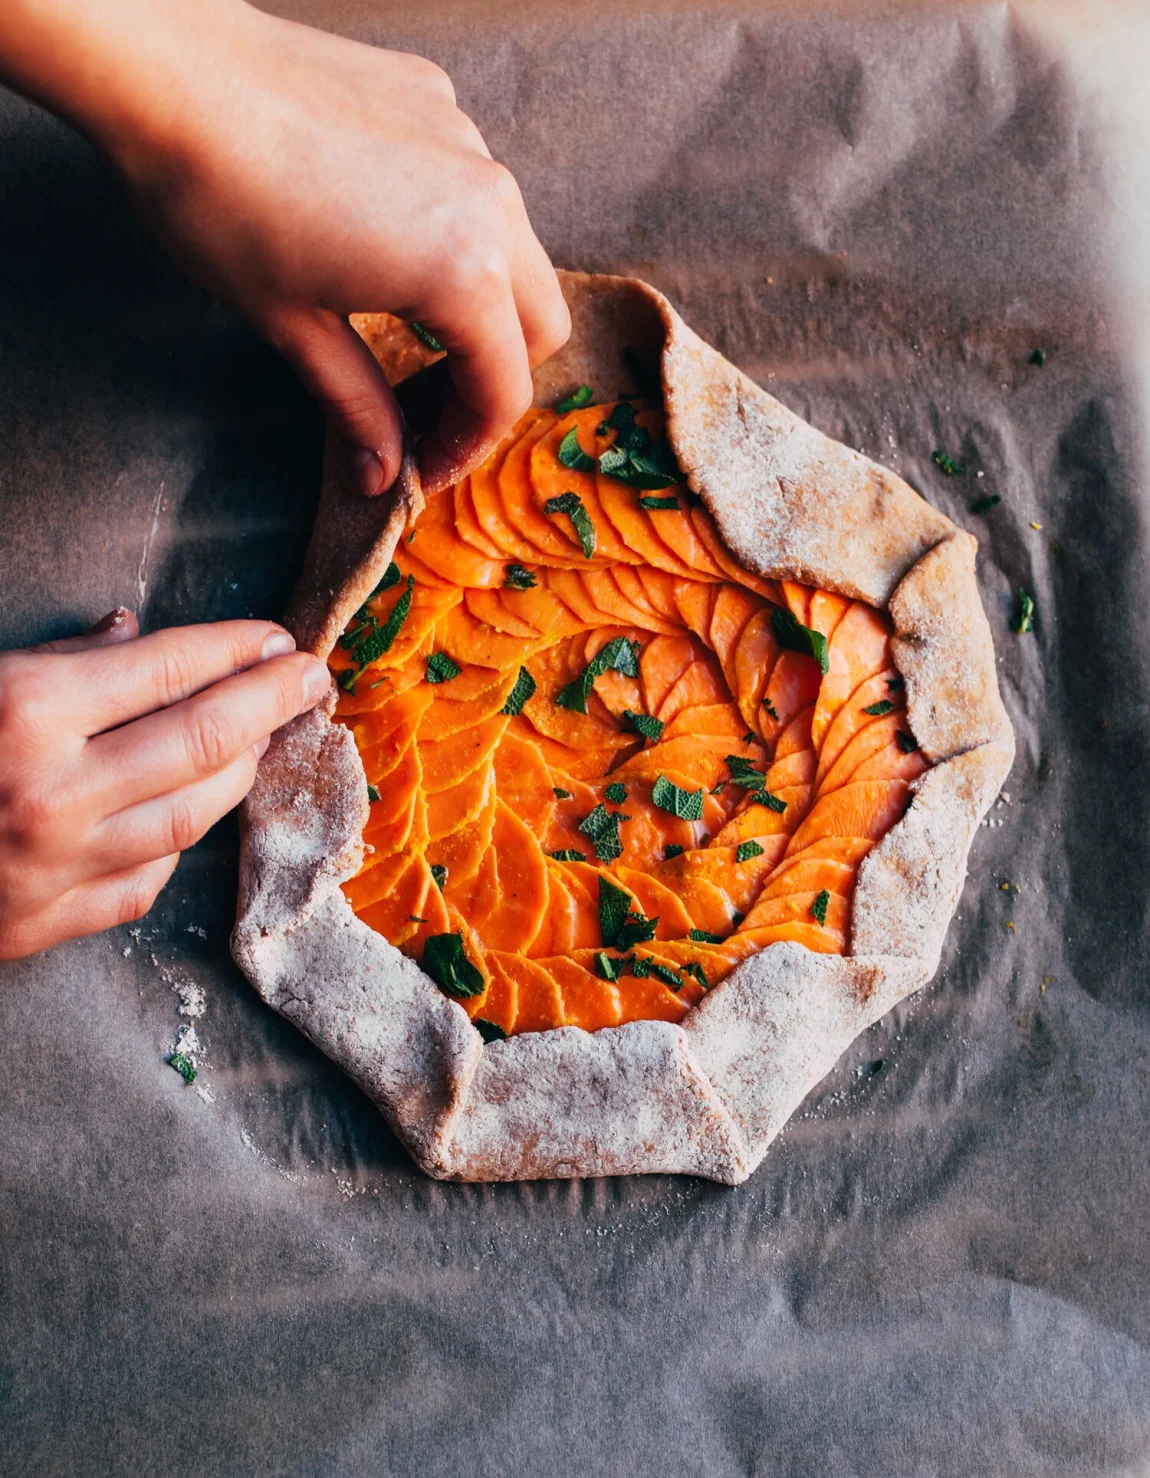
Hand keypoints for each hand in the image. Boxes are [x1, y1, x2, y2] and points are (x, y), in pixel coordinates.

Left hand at [0, 0, 569, 495]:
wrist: (170, 73)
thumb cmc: (222, 205)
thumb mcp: (294, 328)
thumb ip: (358, 407)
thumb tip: (382, 475)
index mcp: (464, 272)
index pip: (505, 390)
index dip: (467, 446)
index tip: (424, 467)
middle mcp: (490, 205)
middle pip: (540, 323)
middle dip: (495, 378)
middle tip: (428, 405)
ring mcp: (469, 144)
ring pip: (517, 250)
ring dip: (480, 304)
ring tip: (404, 324)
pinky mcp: (437, 102)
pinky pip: (474, 186)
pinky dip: (451, 230)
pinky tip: (380, 235)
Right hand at [0, 609, 329, 957]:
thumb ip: (56, 657)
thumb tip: (133, 633)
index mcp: (22, 711)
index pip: (169, 668)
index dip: (237, 649)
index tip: (279, 638)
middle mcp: (50, 792)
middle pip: (203, 742)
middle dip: (272, 703)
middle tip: (312, 678)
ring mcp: (50, 869)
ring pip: (191, 818)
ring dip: (241, 772)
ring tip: (265, 737)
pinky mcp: (41, 926)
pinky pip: (143, 883)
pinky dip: (176, 843)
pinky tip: (192, 812)